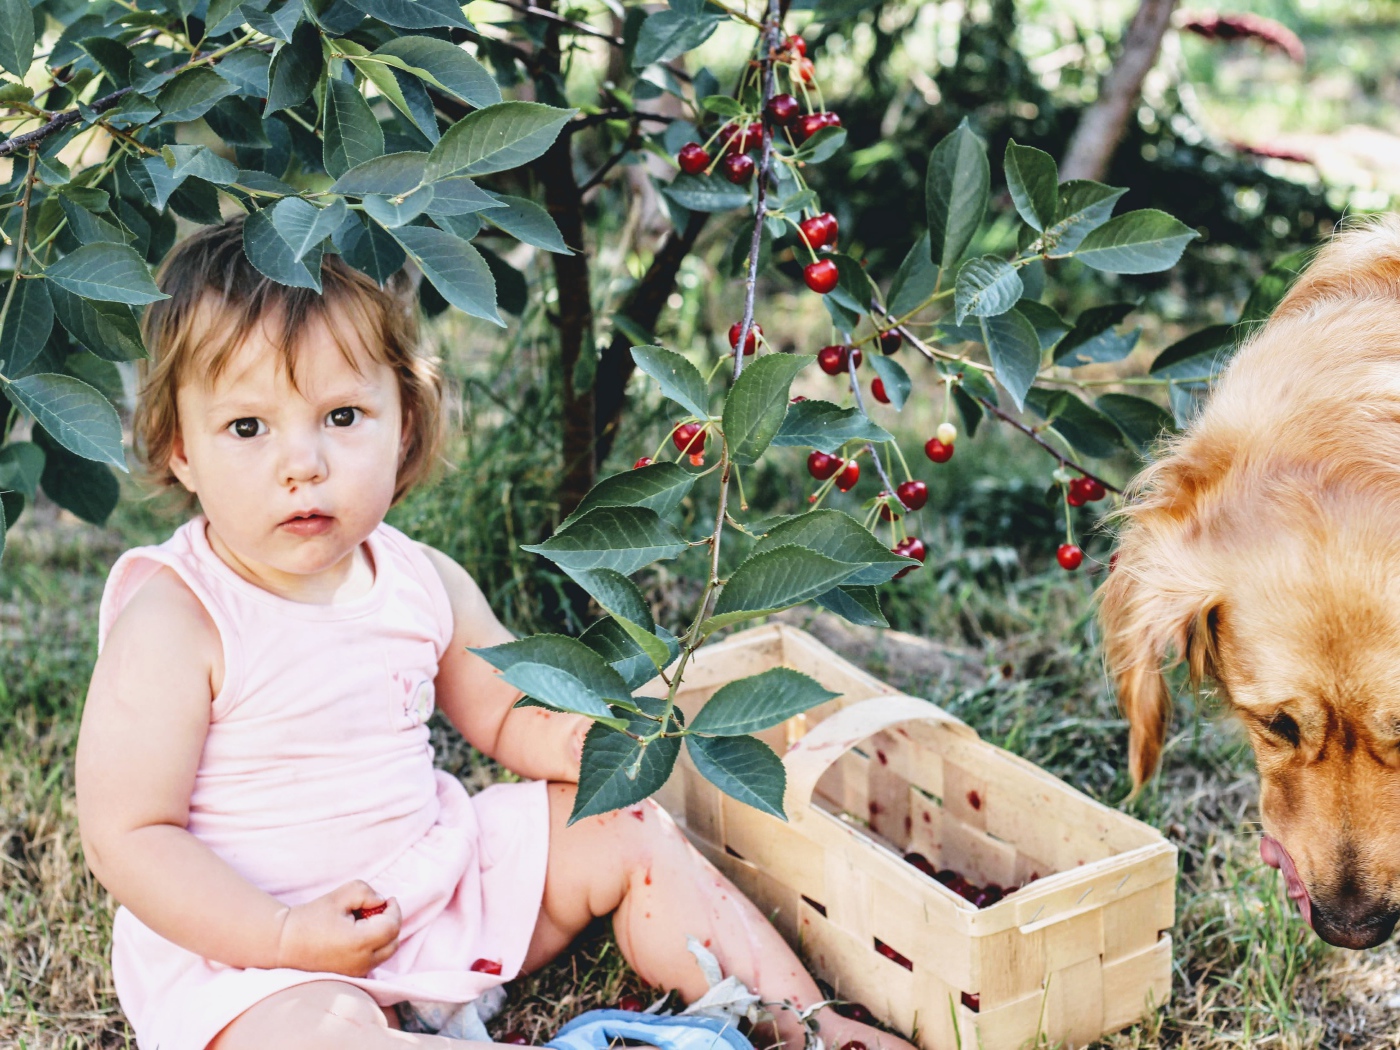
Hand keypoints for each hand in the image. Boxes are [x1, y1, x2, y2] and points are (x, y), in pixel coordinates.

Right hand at [275, 880, 401, 976]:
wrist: (285, 943)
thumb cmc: (311, 918)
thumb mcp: (340, 896)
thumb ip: (366, 893)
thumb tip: (381, 902)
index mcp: (360, 943)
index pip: (392, 927)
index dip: (394, 910)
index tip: (389, 900)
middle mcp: (362, 962)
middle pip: (393, 941)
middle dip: (391, 922)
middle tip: (378, 909)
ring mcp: (357, 973)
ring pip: (386, 953)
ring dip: (384, 935)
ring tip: (366, 921)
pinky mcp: (351, 976)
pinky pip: (374, 961)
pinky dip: (375, 947)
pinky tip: (360, 934)